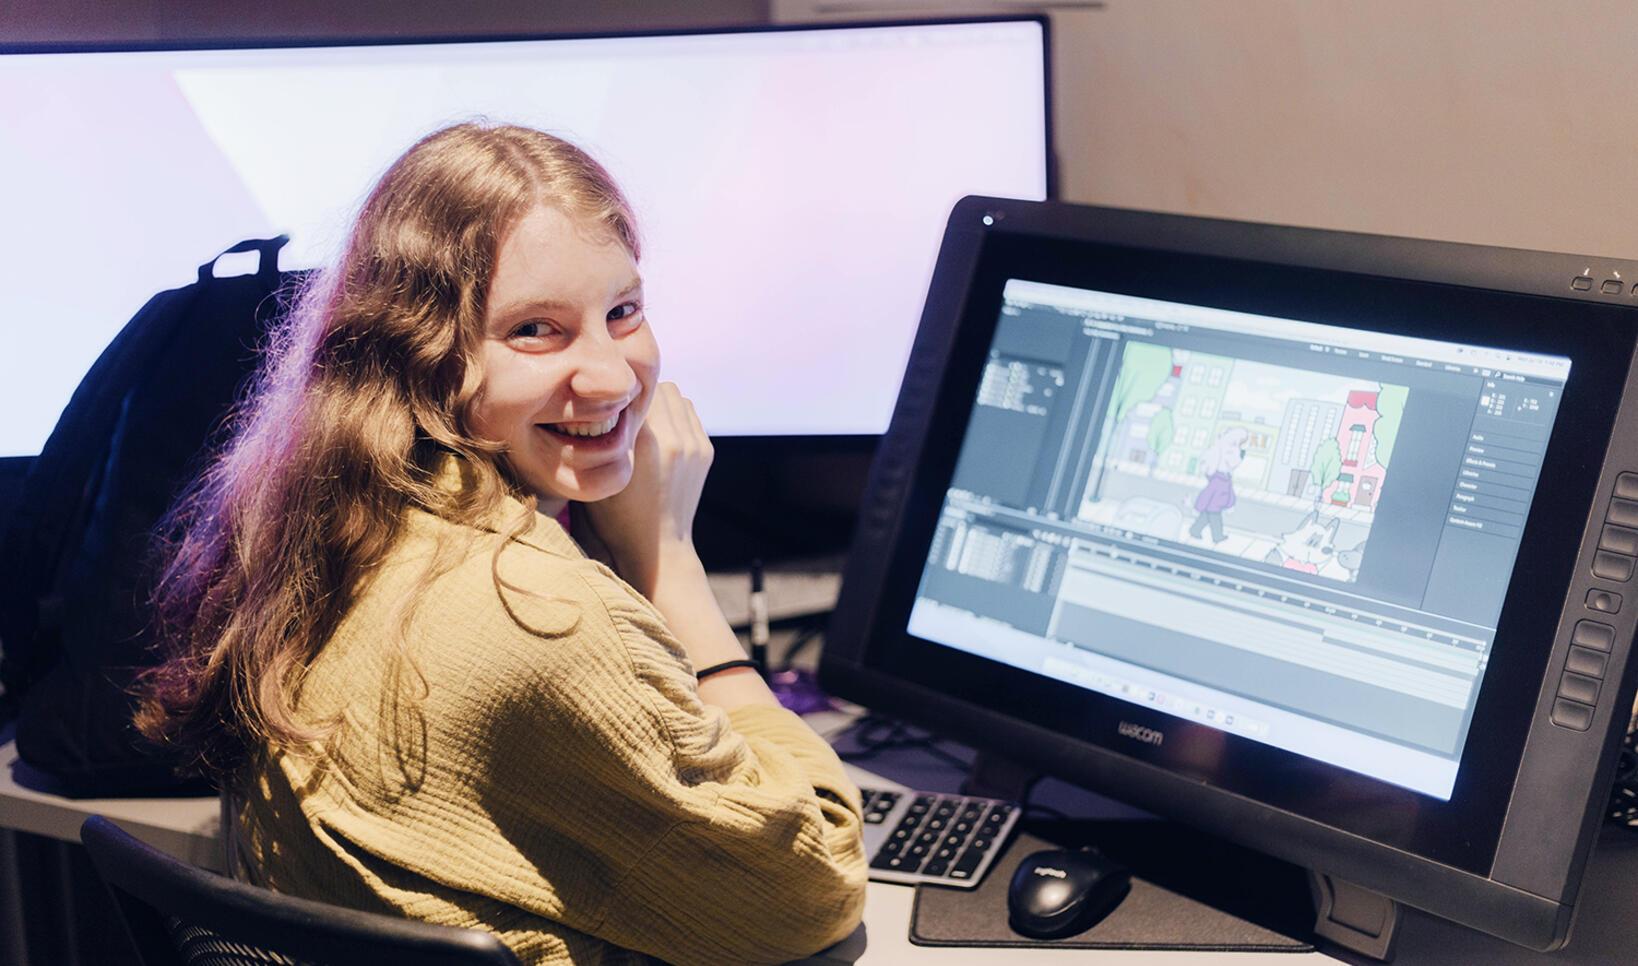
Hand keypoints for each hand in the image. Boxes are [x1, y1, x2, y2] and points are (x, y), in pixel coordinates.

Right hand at [580, 382, 712, 597]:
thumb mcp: (595, 474)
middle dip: (637, 393)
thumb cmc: (615, 517)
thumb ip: (598, 434)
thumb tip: (600, 396)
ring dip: (657, 401)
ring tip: (641, 421)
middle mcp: (675, 439)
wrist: (657, 549)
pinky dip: (673, 414)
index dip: (615, 391)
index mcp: (645, 443)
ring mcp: (694, 444)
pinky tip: (657, 433)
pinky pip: (688, 411)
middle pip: (656, 384)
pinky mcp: (705, 449)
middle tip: (621, 408)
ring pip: (676, 394)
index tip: (603, 399)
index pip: (631, 389)